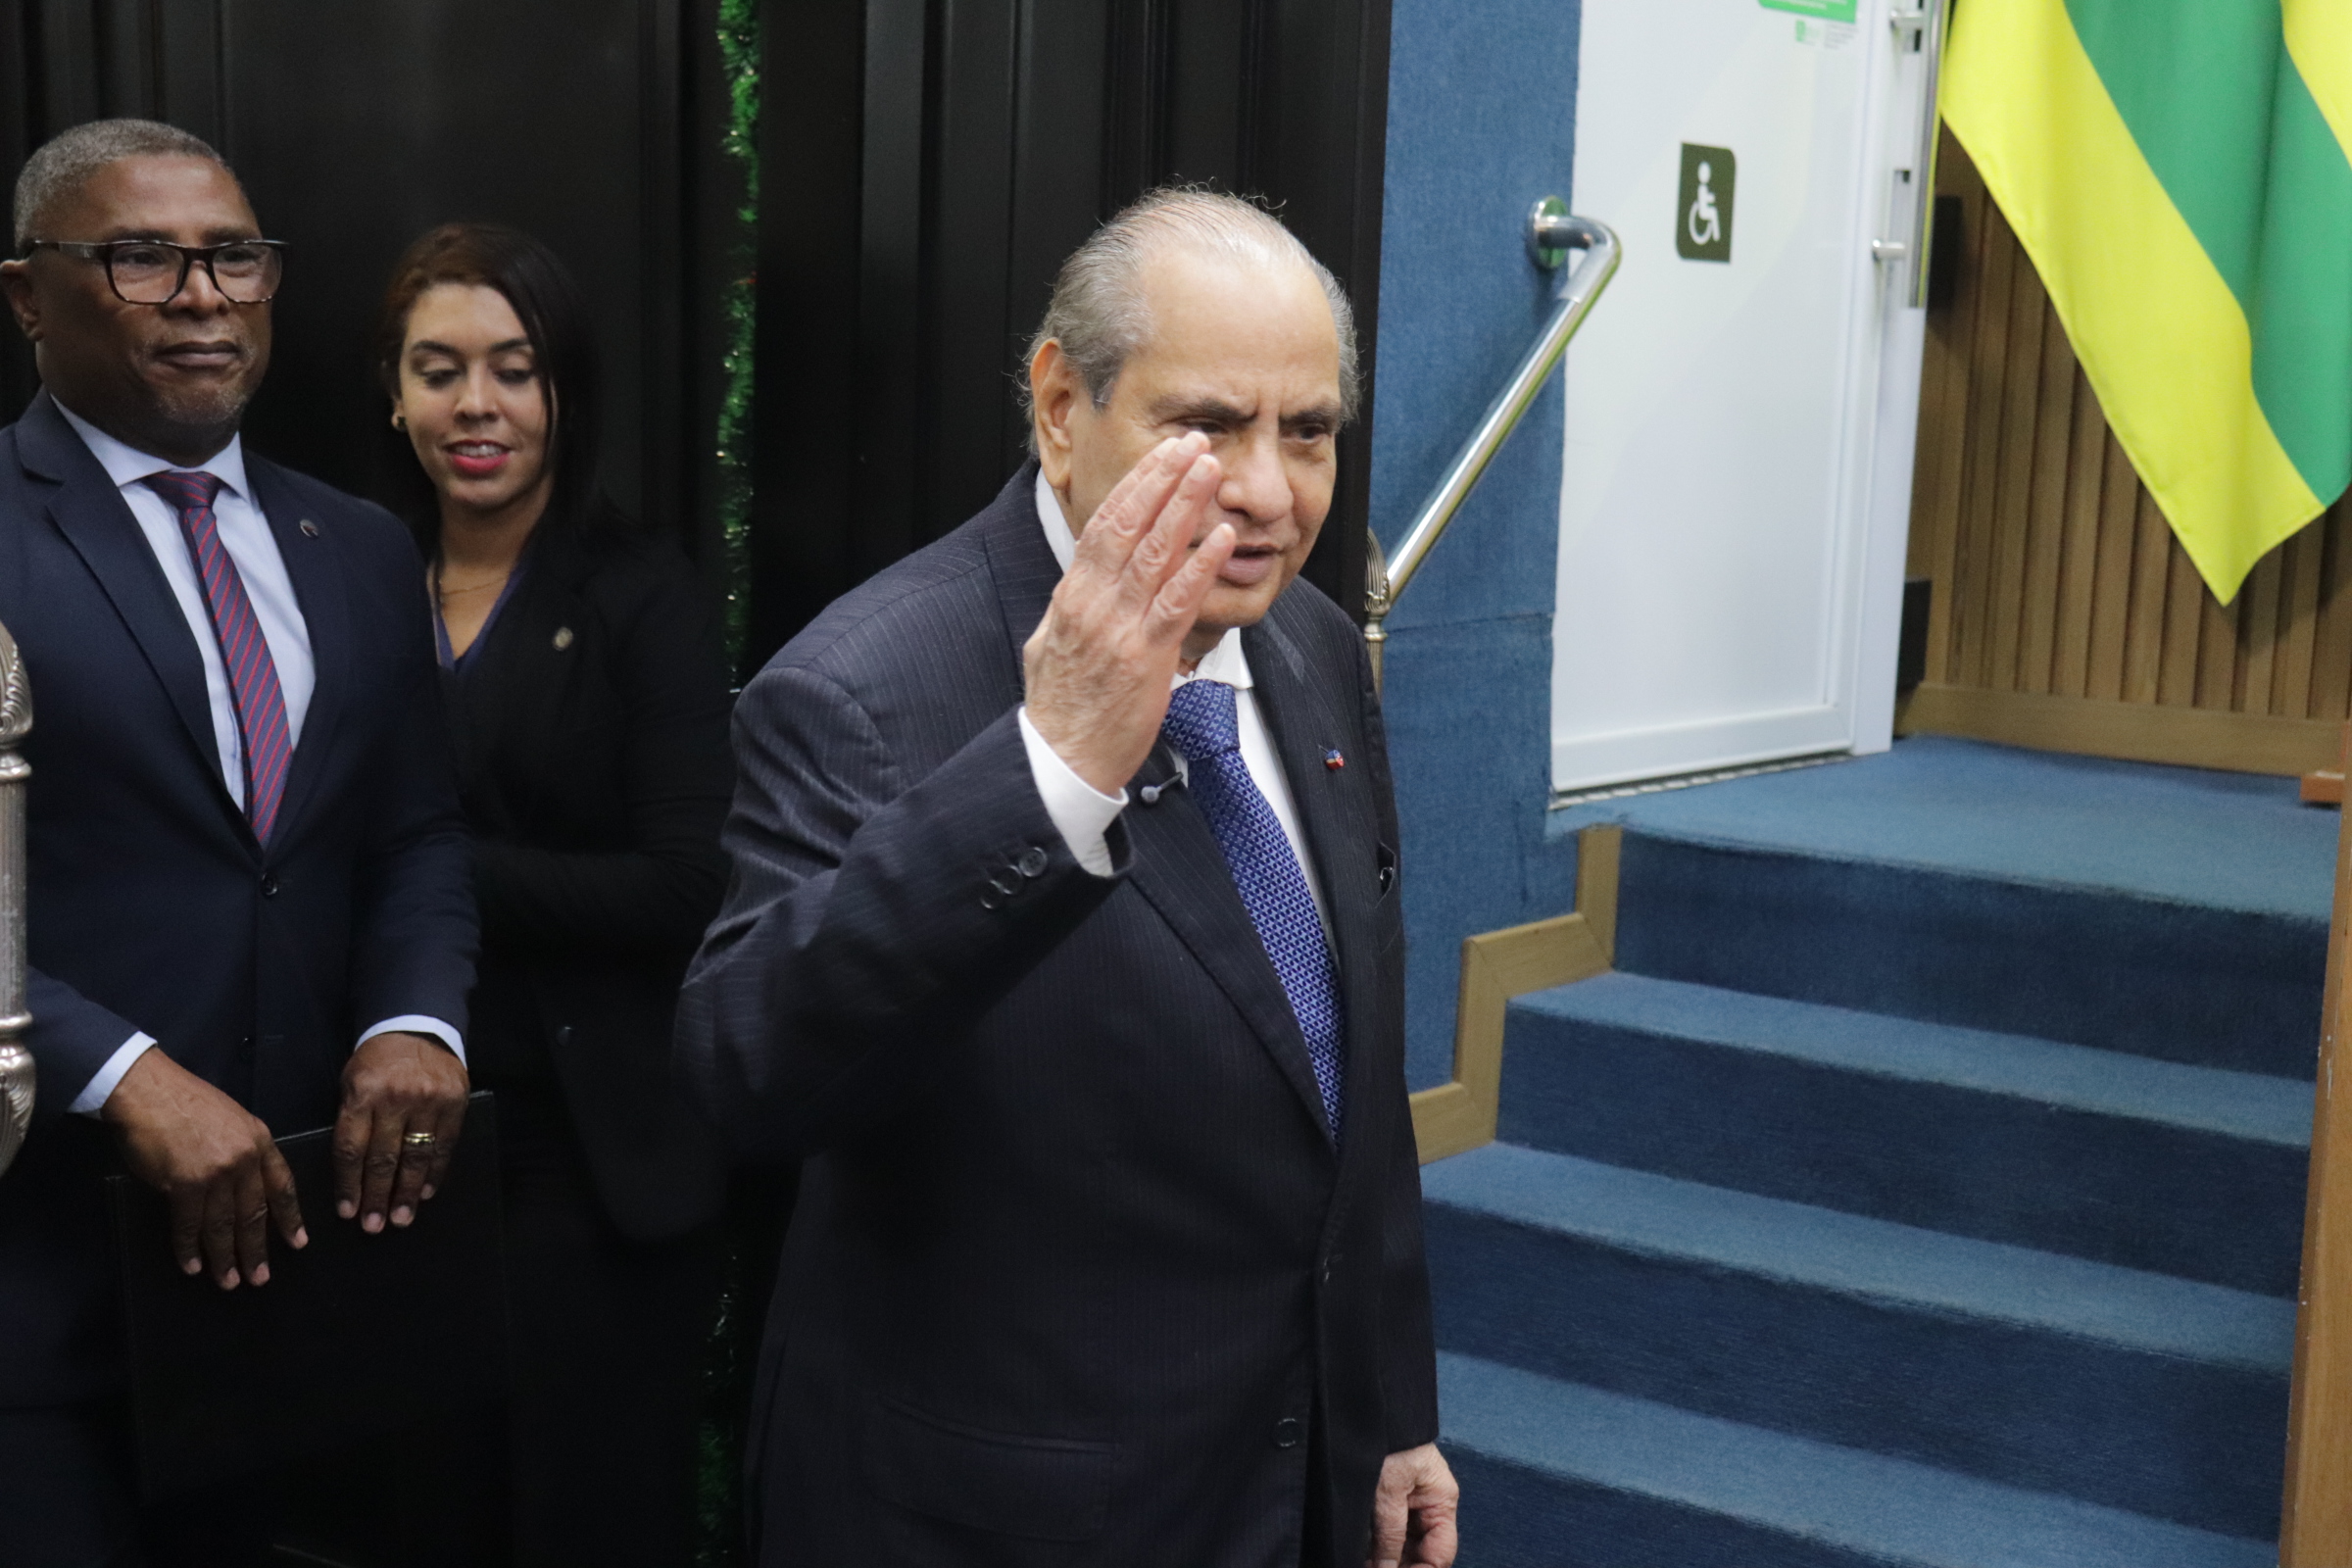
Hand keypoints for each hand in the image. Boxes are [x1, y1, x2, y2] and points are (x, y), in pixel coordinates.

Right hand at [103, 1048, 304, 1289]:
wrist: (150, 1091)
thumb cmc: (187, 1102)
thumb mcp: (233, 1119)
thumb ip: (244, 1151)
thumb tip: (243, 1188)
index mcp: (260, 1141)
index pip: (282, 1186)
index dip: (290, 1218)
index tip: (298, 1243)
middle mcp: (244, 1160)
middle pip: (255, 1213)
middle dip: (257, 1249)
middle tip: (260, 1278)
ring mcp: (216, 1173)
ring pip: (223, 1225)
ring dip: (225, 1258)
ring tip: (229, 1282)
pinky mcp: (185, 1184)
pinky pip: (190, 1224)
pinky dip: (190, 1248)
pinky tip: (193, 1266)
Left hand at [335, 1031, 468, 1233]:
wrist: (417, 1026)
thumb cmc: (377, 1060)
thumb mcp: (352, 1081)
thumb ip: (352, 1119)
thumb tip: (352, 1171)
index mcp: (364, 1094)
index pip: (353, 1148)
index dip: (350, 1184)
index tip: (348, 1211)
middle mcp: (396, 1099)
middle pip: (384, 1158)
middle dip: (378, 1196)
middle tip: (374, 1226)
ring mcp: (429, 1101)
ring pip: (416, 1156)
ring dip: (408, 1191)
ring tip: (402, 1218)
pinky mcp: (455, 1103)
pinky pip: (444, 1145)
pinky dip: (435, 1171)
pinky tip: (426, 1191)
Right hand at [1023, 433, 1237, 794]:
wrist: (1058, 761)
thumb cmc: (1060, 709)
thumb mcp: (1049, 646)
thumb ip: (1071, 610)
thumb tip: (1080, 586)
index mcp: (1071, 597)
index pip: (1103, 525)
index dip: (1135, 485)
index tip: (1160, 457)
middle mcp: (1093, 604)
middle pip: (1129, 525)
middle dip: (1162, 478)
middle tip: (1192, 444)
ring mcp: (1119, 629)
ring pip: (1154, 553)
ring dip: (1185, 506)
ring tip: (1209, 469)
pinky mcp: (1145, 658)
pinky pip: (1176, 603)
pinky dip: (1200, 567)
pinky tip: (1221, 538)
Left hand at [1366, 1442, 1458, 1567]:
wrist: (1362, 1408)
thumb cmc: (1386, 1439)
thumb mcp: (1388, 1491)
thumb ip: (1390, 1534)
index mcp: (1441, 1499)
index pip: (1441, 1552)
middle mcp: (1428, 1504)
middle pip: (1422, 1551)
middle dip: (1401, 1565)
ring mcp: (1408, 1503)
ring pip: (1402, 1545)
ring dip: (1385, 1558)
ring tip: (1365, 1563)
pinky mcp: (1388, 1499)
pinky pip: (1387, 1532)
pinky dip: (1376, 1546)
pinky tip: (1363, 1554)